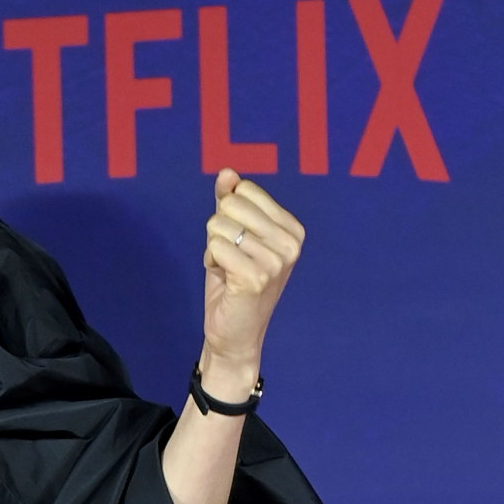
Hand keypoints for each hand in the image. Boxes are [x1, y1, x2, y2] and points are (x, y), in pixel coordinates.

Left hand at [201, 169, 304, 376]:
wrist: (236, 332)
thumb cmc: (234, 280)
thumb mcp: (234, 235)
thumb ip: (230, 201)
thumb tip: (227, 172)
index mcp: (292, 228)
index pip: (244, 190)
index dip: (229, 214)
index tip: (239, 242)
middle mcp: (290, 243)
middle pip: (229, 205)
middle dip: (218, 231)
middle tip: (231, 258)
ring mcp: (276, 261)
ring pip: (217, 226)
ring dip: (213, 249)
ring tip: (229, 270)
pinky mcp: (255, 277)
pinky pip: (214, 247)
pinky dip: (210, 262)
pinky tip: (225, 279)